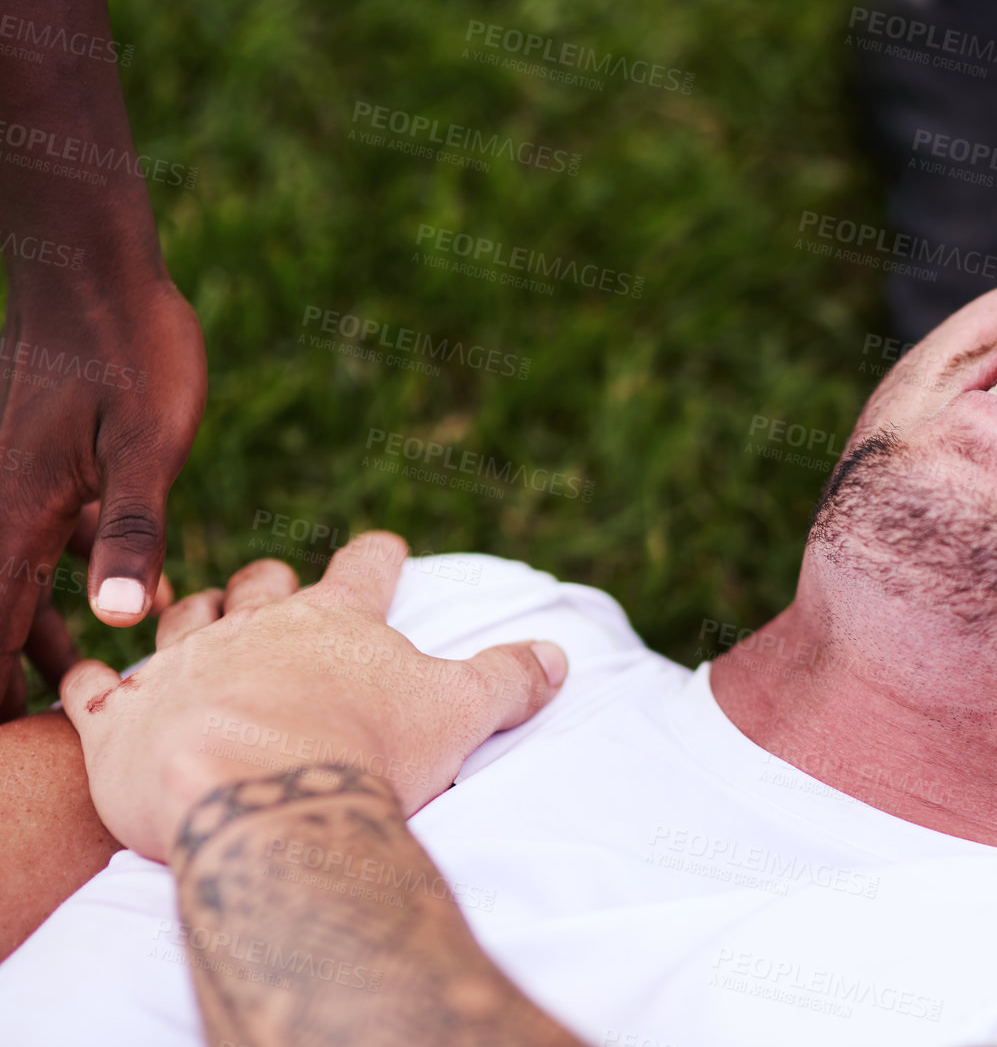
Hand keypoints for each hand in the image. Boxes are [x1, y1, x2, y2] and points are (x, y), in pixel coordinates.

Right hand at [0, 274, 205, 720]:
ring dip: (46, 633)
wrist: (98, 270)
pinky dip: (71, 576)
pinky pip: (47, 539)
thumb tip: (121, 617)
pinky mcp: (44, 464)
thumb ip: (131, 529)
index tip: (10, 765)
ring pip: (22, 581)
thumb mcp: (147, 443)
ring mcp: (18, 485)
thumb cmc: (131, 350)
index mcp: (14, 519)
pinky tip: (125, 604)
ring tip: (84, 695)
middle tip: (49, 743)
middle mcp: (3, 509)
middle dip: (14, 677)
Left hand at [57, 531, 568, 861]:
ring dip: (188, 613)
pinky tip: (90, 677)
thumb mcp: (457, 712)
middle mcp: (254, 628)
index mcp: (336, 622)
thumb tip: (560, 654)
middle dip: (270, 580)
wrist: (259, 794)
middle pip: (261, 584)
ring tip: (191, 612)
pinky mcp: (120, 719)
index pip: (364, 569)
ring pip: (179, 619)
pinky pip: (92, 688)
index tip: (385, 547)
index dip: (377, 556)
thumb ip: (507, 679)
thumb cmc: (366, 749)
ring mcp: (180, 668)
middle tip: (274, 581)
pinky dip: (92, 681)